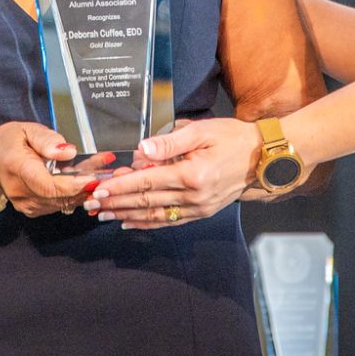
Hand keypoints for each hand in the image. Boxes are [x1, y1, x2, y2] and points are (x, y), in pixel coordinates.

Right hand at [0, 122, 111, 216]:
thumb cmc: (8, 141)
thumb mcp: (27, 130)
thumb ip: (48, 140)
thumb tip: (68, 152)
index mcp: (18, 168)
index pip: (49, 186)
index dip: (74, 185)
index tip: (95, 178)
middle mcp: (20, 192)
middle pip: (60, 197)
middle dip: (87, 187)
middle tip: (109, 175)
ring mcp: (25, 204)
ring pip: (61, 203)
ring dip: (83, 191)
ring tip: (102, 174)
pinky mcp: (31, 209)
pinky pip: (57, 205)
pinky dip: (73, 195)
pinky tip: (85, 183)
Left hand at [85, 117, 258, 228]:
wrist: (263, 159)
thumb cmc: (232, 138)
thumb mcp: (201, 131)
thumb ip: (170, 142)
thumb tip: (142, 150)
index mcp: (192, 174)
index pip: (147, 182)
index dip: (120, 186)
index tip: (99, 189)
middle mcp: (194, 196)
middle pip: (146, 202)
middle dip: (115, 203)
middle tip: (91, 204)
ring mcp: (198, 208)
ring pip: (155, 215)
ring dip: (126, 215)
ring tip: (103, 215)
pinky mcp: (201, 213)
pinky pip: (169, 222)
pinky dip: (147, 224)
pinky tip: (130, 222)